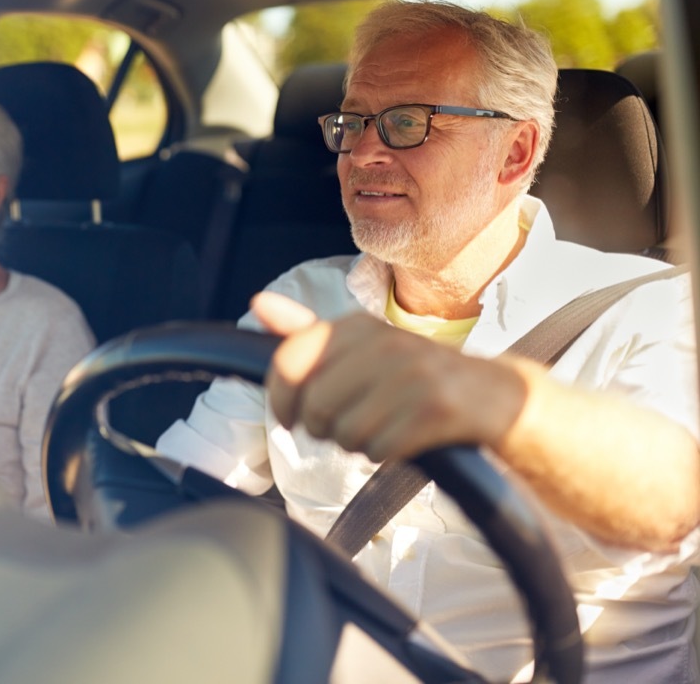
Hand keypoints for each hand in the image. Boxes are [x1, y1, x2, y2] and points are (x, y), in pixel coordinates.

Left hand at [251, 291, 529, 461]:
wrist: (498, 398)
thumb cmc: (415, 377)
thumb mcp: (361, 348)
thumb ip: (307, 333)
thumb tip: (259, 303)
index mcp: (358, 326)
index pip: (289, 361)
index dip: (281, 398)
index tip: (290, 416)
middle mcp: (384, 343)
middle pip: (314, 406)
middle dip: (322, 429)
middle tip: (344, 427)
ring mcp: (414, 374)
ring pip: (345, 434)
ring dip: (357, 443)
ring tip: (381, 428)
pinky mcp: (438, 409)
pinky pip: (380, 449)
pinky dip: (386, 453)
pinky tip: (404, 439)